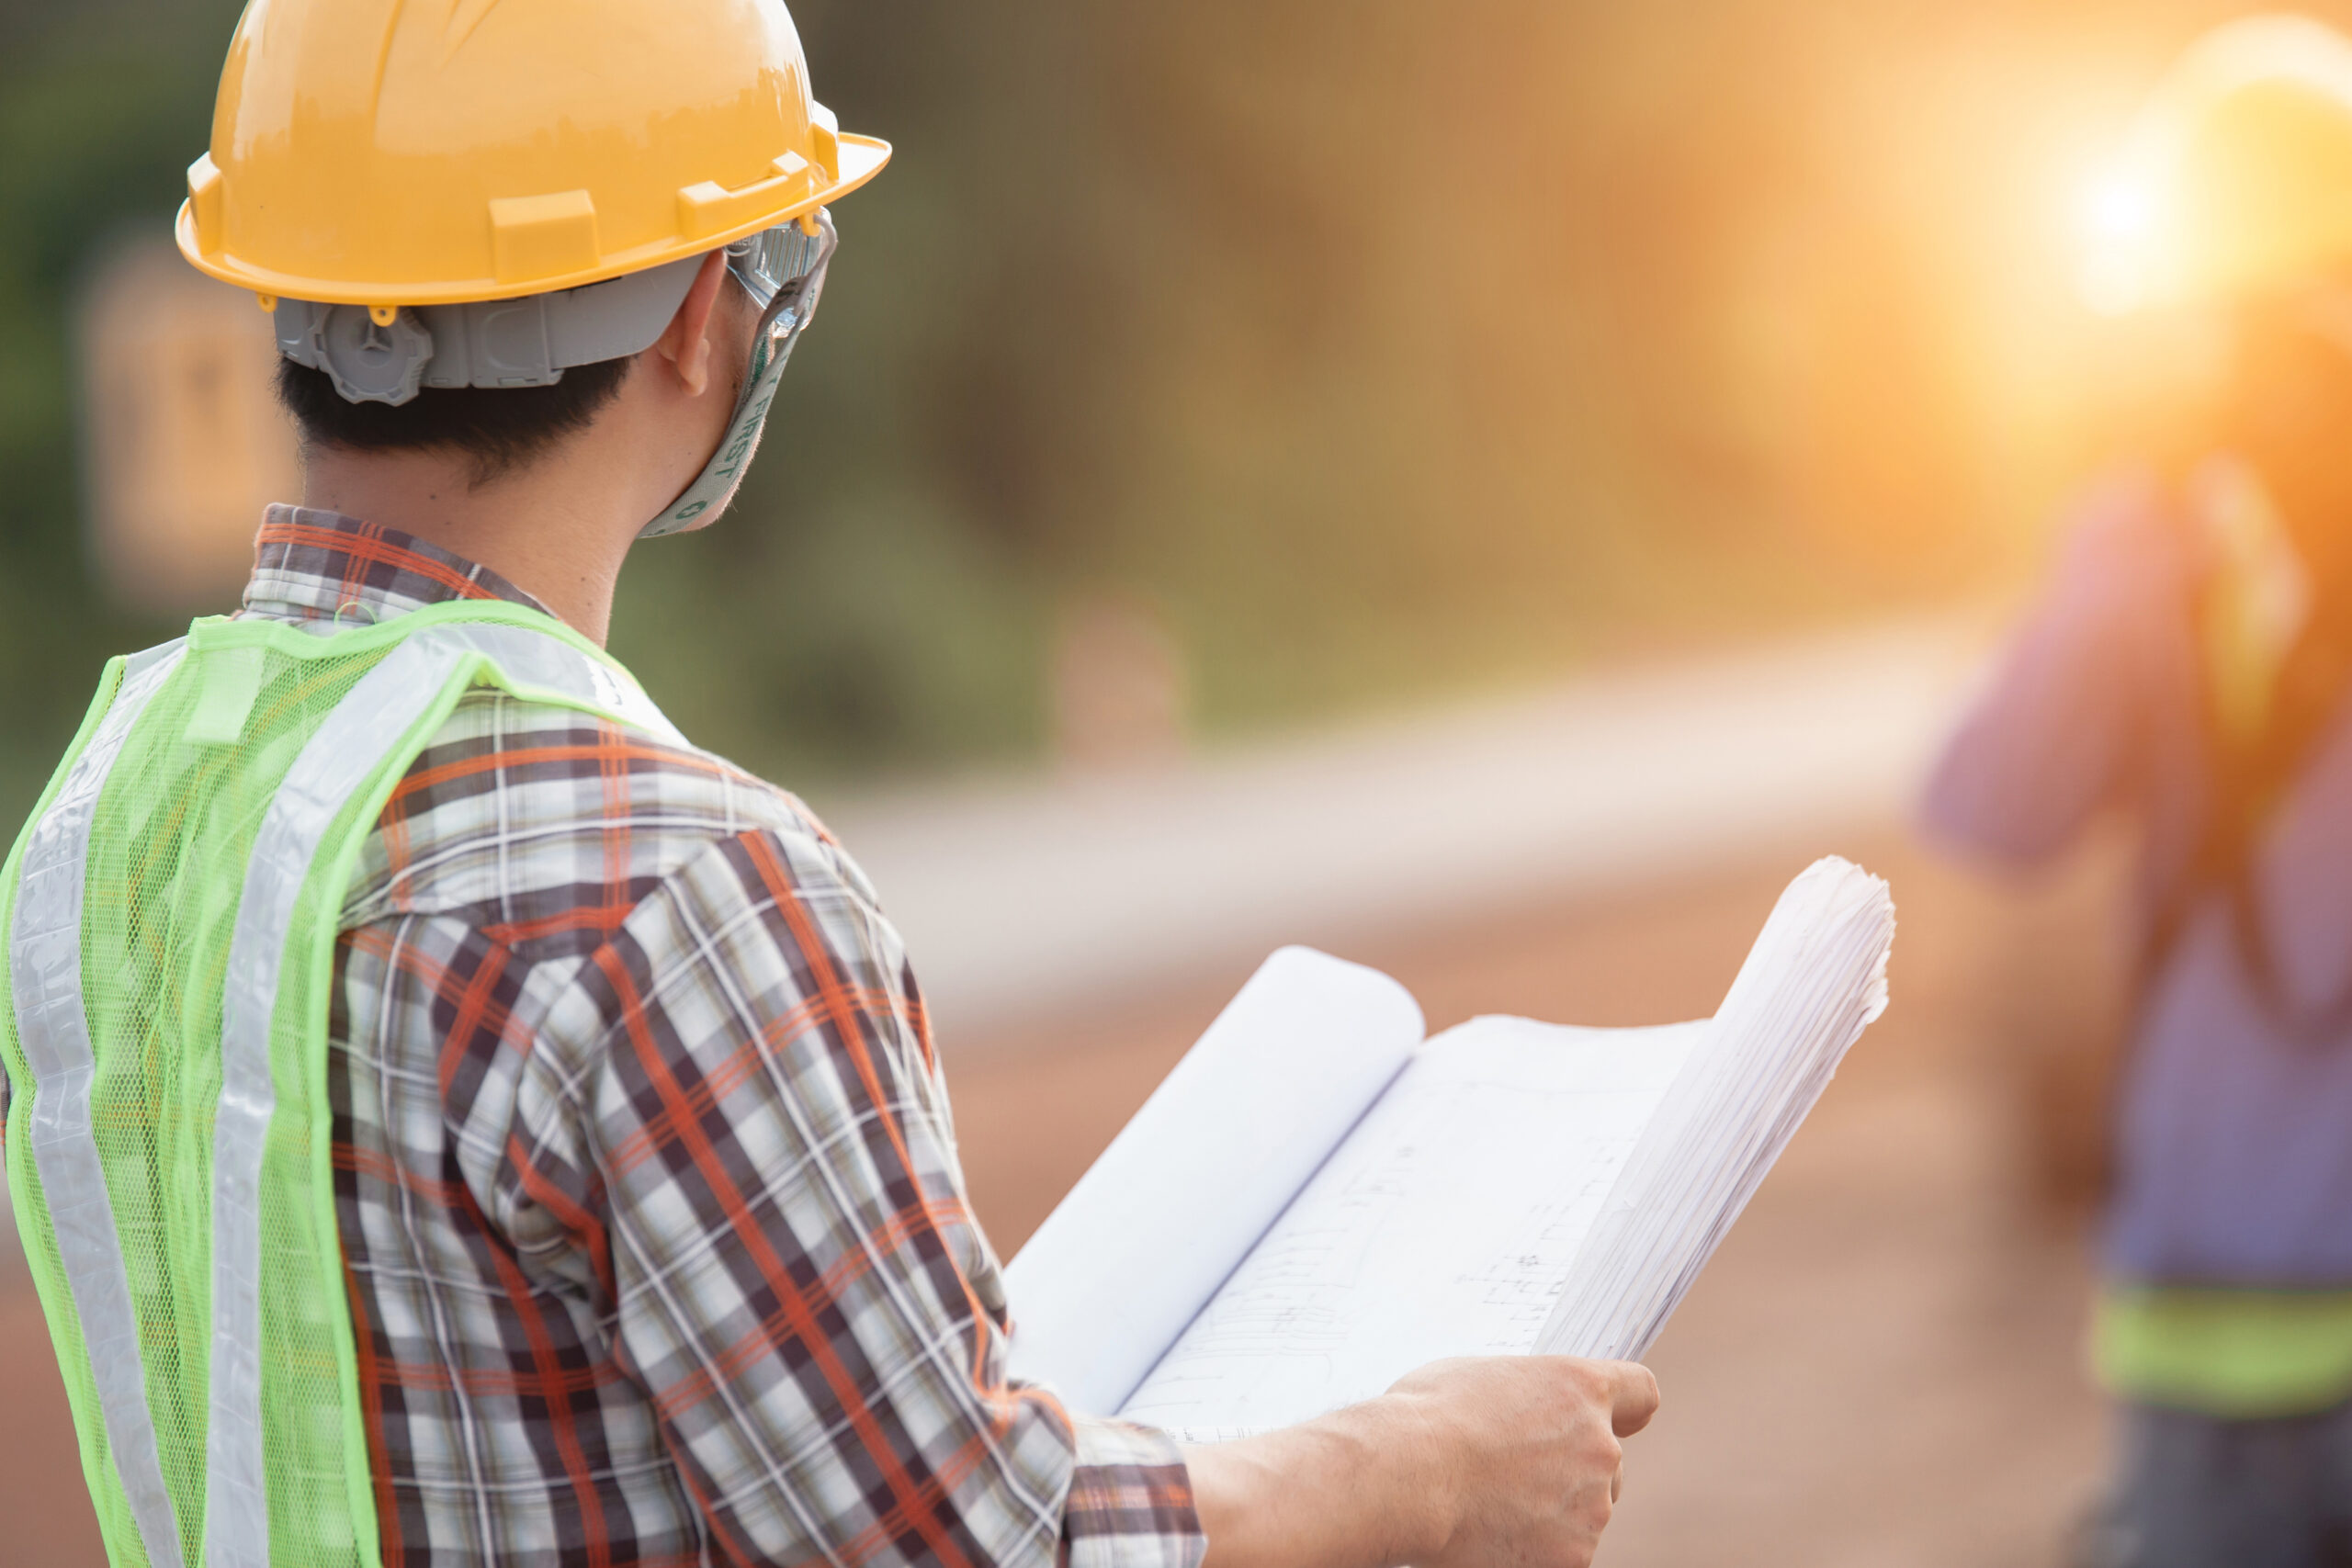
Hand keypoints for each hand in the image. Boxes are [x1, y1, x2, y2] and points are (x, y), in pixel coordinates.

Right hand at [1184, 1355, 1658, 1567]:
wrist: (1406, 1477)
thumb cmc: (1426, 1417)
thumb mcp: (1480, 1379)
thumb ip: (1524, 1396)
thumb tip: (1523, 1413)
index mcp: (1580, 1389)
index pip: (1641, 1394)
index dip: (1625, 1409)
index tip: (1615, 1419)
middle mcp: (1600, 1447)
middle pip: (1609, 1462)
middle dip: (1572, 1469)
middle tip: (1515, 1473)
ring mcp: (1591, 1508)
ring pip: (1585, 1512)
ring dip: (1551, 1511)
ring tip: (1489, 1504)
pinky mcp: (1572, 1558)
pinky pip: (1562, 1552)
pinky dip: (1534, 1549)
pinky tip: (1490, 1534)